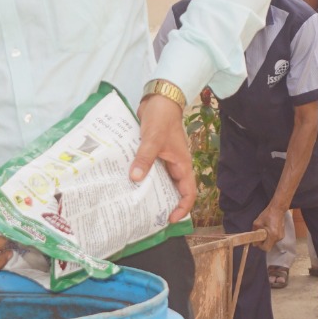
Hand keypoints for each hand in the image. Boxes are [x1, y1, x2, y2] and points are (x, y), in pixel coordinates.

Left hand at [131, 94, 194, 222]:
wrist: (159, 99)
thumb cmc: (162, 118)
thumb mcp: (153, 139)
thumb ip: (144, 158)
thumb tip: (134, 178)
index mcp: (182, 164)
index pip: (188, 192)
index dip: (182, 208)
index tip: (169, 219)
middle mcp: (175, 165)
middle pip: (173, 190)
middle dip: (164, 204)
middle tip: (148, 216)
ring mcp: (165, 159)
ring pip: (160, 181)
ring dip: (151, 191)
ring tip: (136, 204)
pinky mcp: (154, 153)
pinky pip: (150, 170)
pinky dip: (142, 177)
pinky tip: (129, 184)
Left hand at [251, 198, 287, 243]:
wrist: (278, 209)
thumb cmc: (267, 215)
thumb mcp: (257, 223)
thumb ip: (255, 234)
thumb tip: (254, 244)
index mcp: (273, 235)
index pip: (266, 248)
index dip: (260, 246)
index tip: (258, 240)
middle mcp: (278, 238)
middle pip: (269, 246)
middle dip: (263, 242)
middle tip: (260, 235)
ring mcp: (281, 236)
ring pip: (271, 243)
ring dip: (267, 239)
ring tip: (264, 231)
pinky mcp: (282, 235)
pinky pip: (274, 239)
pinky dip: (270, 237)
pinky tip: (269, 230)